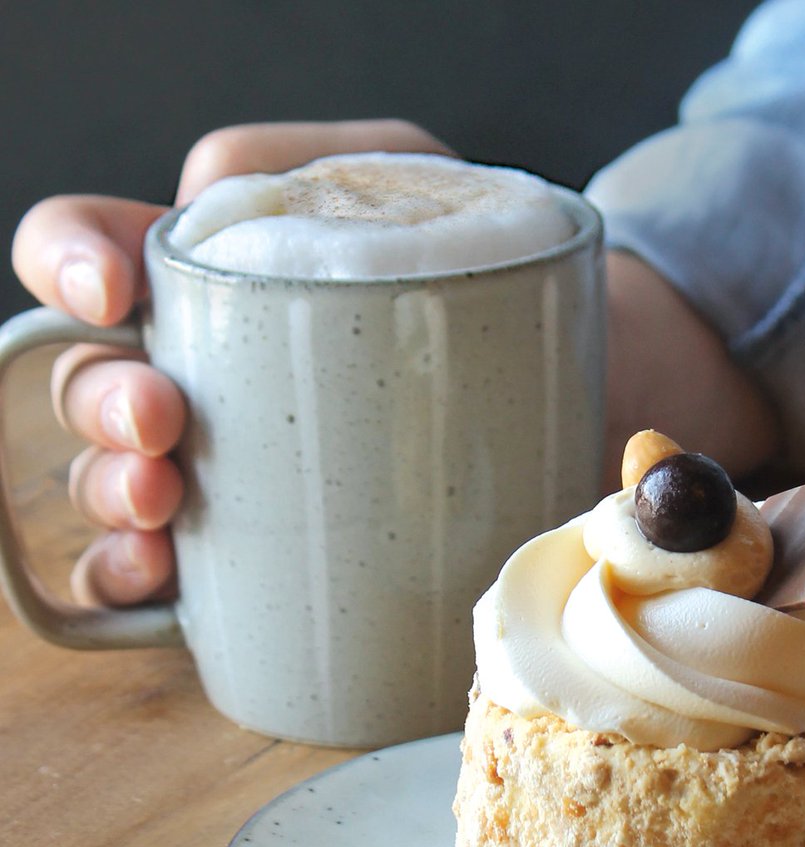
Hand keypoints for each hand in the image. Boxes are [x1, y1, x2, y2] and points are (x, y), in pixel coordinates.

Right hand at [11, 119, 776, 606]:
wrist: (597, 376)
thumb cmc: (502, 276)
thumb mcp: (428, 185)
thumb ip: (330, 168)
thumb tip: (211, 194)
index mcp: (230, 277)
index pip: (97, 248)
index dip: (73, 260)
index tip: (116, 289)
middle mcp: (217, 375)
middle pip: (100, 384)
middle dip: (107, 404)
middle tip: (164, 423)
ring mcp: (247, 469)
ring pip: (123, 483)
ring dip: (113, 497)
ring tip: (165, 504)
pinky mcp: (287, 549)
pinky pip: (182, 577)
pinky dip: (143, 585)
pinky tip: (160, 587)